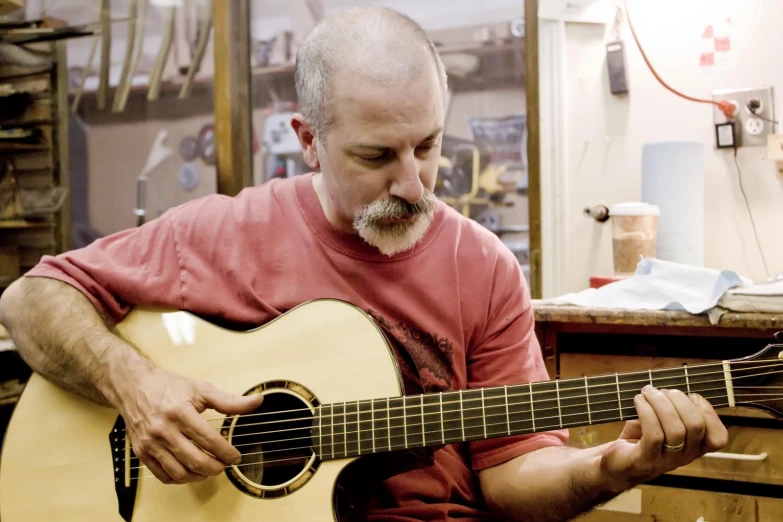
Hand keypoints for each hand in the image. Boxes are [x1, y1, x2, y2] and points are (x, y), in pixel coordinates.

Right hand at [117, 367, 263, 483]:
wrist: (134, 386)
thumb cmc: (169, 387)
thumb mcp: (201, 389)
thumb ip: (230, 400)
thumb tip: (257, 401)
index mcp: (180, 412)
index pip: (208, 439)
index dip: (226, 452)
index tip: (236, 457)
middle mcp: (164, 429)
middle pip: (195, 460)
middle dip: (215, 467)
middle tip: (224, 465)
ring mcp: (151, 443)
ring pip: (179, 472)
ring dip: (199, 476)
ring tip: (210, 469)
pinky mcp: (142, 452)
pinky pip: (163, 475)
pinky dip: (180, 478)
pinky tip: (191, 471)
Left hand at [598, 385, 728, 492]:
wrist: (613, 465)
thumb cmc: (639, 440)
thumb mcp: (661, 424)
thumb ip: (672, 410)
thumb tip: (673, 390)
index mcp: (694, 448)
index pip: (718, 437)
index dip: (708, 411)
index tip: (691, 395)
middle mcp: (684, 457)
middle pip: (696, 425)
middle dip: (679, 399)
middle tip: (661, 390)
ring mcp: (665, 461)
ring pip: (676, 429)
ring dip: (660, 402)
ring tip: (647, 392)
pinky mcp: (645, 460)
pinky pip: (654, 434)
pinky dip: (647, 411)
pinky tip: (638, 401)